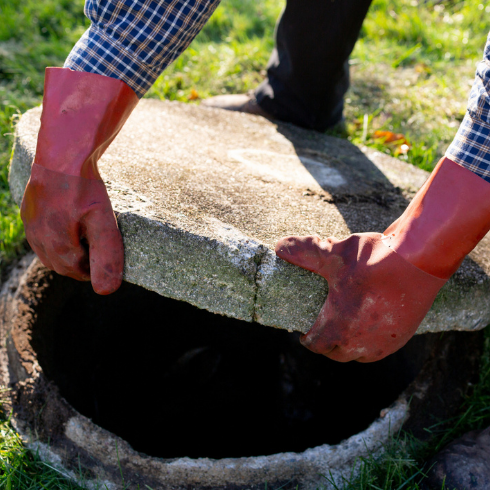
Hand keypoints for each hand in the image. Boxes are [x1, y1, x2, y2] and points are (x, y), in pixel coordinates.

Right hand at [21, 164, 123, 294]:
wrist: (63, 151)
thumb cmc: (84, 186)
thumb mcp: (103, 222)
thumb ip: (105, 255)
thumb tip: (106, 291)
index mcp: (54, 244)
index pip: (74, 271)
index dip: (92, 270)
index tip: (105, 261)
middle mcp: (37, 236)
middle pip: (59, 263)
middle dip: (79, 262)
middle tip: (98, 250)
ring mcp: (30, 221)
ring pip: (48, 249)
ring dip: (67, 250)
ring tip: (87, 237)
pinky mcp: (29, 208)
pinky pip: (41, 232)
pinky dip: (57, 235)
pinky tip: (71, 222)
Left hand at [275, 233, 445, 361]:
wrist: (420, 260)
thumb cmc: (374, 259)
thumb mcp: (333, 254)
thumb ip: (304, 252)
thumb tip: (280, 247)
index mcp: (339, 327)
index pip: (316, 345)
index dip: (307, 339)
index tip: (304, 333)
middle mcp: (361, 343)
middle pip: (336, 353)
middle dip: (326, 344)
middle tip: (321, 329)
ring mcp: (384, 343)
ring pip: (358, 355)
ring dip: (347, 346)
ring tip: (342, 329)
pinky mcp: (402, 336)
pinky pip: (378, 348)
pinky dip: (368, 342)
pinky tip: (366, 326)